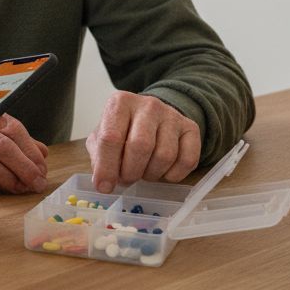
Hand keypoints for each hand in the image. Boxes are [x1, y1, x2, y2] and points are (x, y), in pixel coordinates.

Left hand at [86, 91, 200, 193]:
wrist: (151, 116)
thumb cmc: (122, 130)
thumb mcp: (101, 137)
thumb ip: (99, 156)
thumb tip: (104, 182)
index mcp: (120, 103)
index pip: (111, 137)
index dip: (107, 167)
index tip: (104, 186)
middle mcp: (148, 104)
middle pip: (140, 146)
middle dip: (131, 172)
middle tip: (126, 179)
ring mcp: (172, 115)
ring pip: (165, 156)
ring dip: (151, 174)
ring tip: (143, 171)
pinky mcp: (191, 128)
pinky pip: (187, 160)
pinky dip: (173, 175)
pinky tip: (163, 171)